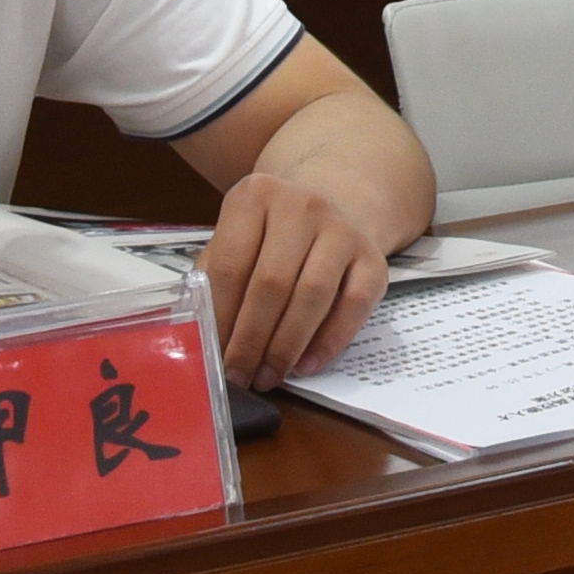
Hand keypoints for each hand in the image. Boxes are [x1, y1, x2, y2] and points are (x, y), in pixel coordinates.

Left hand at [198, 169, 388, 388]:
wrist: (333, 207)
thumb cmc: (269, 237)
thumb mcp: (235, 241)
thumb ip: (214, 280)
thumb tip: (200, 337)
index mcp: (255, 196)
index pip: (231, 266)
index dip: (220, 317)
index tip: (212, 357)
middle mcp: (302, 205)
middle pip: (272, 283)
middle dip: (252, 339)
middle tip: (240, 376)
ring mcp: (342, 229)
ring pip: (313, 295)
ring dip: (286, 346)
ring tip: (268, 377)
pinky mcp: (373, 257)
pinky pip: (353, 306)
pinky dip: (329, 341)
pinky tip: (305, 365)